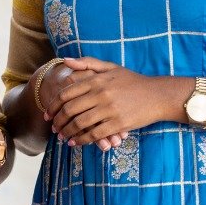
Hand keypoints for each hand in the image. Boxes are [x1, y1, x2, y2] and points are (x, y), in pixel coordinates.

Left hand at [46, 58, 168, 147]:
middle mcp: (101, 94)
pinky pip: (94, 134)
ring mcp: (109, 109)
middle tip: (53, 128)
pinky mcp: (118, 124)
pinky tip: (75, 142)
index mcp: (96, 80)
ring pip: (79, 124)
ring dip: (67, 132)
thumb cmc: (133, 81)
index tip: (48, 114)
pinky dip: (81, 140)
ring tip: (62, 137)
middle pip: (69, 110)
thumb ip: (87, 63)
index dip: (53, 106)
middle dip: (58, 121)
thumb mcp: (111, 67)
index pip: (66, 94)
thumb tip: (64, 62)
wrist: (158, 95)